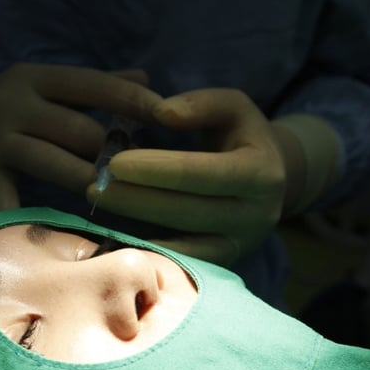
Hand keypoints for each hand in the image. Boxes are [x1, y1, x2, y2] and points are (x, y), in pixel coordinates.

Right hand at [0, 63, 161, 209]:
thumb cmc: (6, 107)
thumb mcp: (42, 86)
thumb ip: (93, 86)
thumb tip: (146, 80)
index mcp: (36, 78)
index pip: (91, 84)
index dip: (130, 99)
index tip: (169, 114)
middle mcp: (14, 105)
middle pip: (76, 129)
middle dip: (112, 151)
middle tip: (144, 171)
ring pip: (51, 163)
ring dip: (86, 181)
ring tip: (116, 196)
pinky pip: (9, 200)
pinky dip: (31, 218)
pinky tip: (58, 234)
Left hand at [87, 88, 300, 265]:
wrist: (274, 182)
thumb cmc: (242, 137)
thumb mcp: (233, 108)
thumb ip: (201, 104)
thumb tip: (161, 113)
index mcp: (260, 173)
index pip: (199, 173)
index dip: (155, 169)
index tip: (115, 163)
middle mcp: (256, 216)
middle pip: (186, 212)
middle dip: (136, 200)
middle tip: (95, 188)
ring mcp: (240, 246)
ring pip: (181, 244)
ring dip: (134, 228)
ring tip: (100, 209)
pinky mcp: (224, 265)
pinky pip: (181, 265)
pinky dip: (148, 253)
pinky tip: (115, 238)